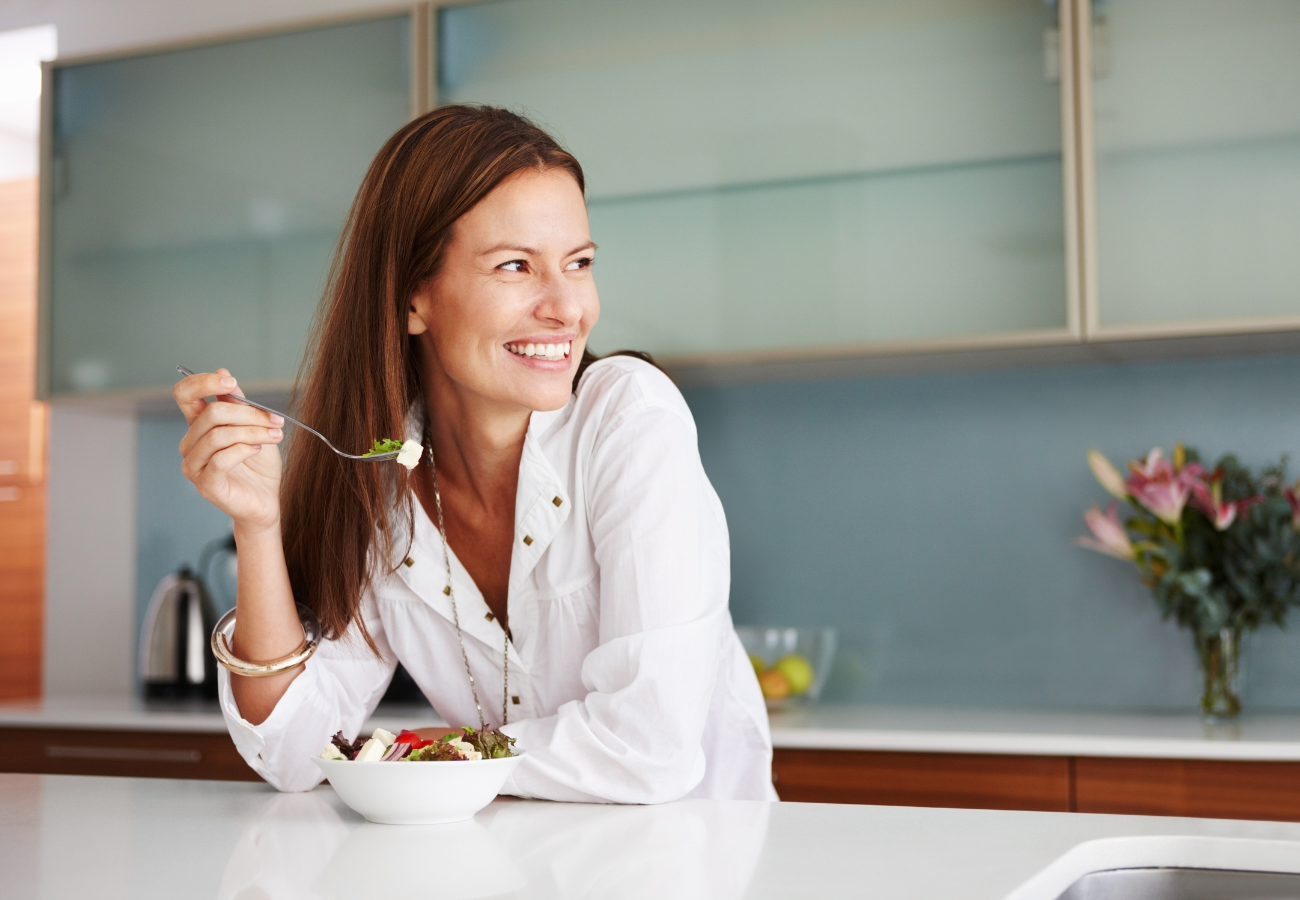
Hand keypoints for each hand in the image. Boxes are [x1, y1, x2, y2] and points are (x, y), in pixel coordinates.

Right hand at [174, 368, 284, 532]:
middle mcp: (190, 444)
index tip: (231, 382)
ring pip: (218, 435)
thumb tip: (222, 372)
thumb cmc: (258, 464)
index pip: (184, 395)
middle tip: (275, 420)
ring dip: (253, 431)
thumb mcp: (253, 427)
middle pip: (211, 413)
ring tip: (275, 436)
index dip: (203, 383)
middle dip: (248, 413)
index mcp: (198, 426)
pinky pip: (221, 459)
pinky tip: (259, 449)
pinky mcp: (205, 484)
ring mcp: (194, 466)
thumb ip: (238, 403)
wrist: (266, 500)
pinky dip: (243, 449)